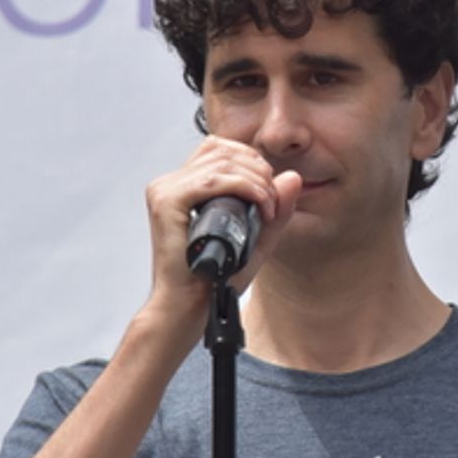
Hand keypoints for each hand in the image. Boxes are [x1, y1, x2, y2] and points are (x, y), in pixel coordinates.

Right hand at [144, 136, 301, 320]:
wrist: (189, 308)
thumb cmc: (212, 280)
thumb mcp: (255, 240)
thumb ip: (275, 209)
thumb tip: (292, 178)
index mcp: (182, 187)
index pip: (219, 149)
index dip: (250, 160)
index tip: (268, 190)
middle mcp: (170, 184)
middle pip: (222, 150)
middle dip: (258, 170)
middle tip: (272, 202)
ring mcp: (165, 190)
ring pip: (222, 161)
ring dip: (256, 180)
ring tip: (267, 208)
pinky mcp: (167, 201)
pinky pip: (213, 179)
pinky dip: (245, 187)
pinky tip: (260, 206)